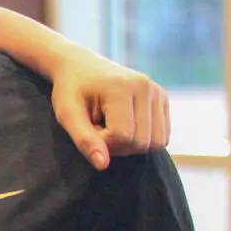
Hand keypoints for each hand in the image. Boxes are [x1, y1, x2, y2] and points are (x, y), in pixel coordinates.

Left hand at [48, 56, 169, 169]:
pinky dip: (143, 138)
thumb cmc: (70, 90)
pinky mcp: (163, 99)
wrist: (81, 66)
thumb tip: (103, 165)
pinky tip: (125, 124)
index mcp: (122, 87)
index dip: (103, 143)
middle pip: (142, 143)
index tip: (88, 129)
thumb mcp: (67, 114)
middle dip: (118, 145)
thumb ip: (84, 139)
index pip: (122, 136)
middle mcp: (146, 87)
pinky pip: (162, 136)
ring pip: (157, 143)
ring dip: (131, 144)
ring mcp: (158, 92)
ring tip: (112, 127)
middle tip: (99, 129)